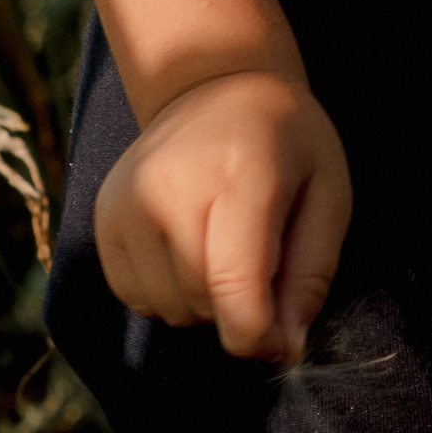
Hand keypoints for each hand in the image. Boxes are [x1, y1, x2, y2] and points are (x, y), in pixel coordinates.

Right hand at [94, 68, 353, 363]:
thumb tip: (285, 349)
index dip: (261, 337)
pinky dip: (168, 291)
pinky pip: (136, 297)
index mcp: (238, 178)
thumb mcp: (328, 195)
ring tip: (222, 246)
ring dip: (204, 301)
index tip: (283, 340)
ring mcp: (127, 204)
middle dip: (240, 308)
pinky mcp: (103, 217)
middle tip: (263, 264)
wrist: (211, 83)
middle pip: (204, 306)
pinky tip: (189, 247)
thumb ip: (310, 274)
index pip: (235, 292)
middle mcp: (169, 190)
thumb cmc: (286, 143)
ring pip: (168, 309)